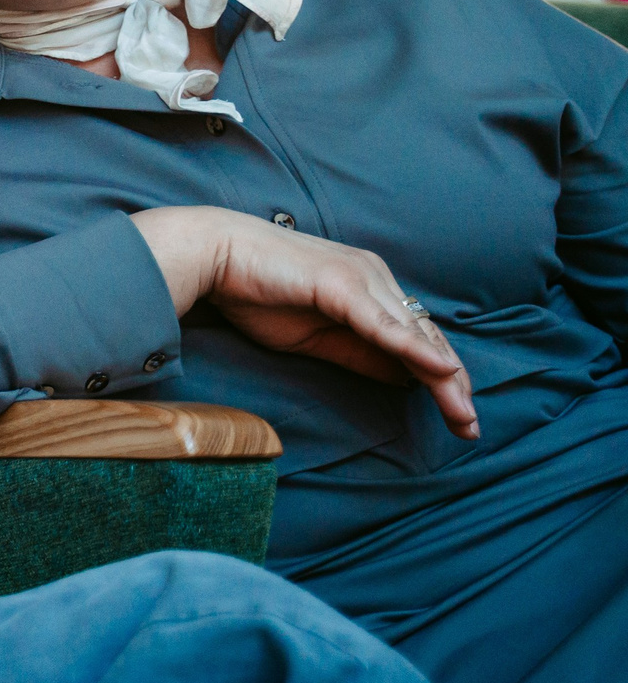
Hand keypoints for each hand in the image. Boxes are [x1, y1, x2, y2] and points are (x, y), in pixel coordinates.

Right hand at [132, 206, 476, 438]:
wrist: (214, 254)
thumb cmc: (255, 292)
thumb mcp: (315, 337)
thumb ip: (360, 355)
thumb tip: (403, 379)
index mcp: (370, 287)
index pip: (418, 336)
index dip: (441, 377)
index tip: (458, 416)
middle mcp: (375, 277)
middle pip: (427, 337)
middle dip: (453, 385)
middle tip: (469, 428)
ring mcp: (361, 277)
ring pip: (414, 334)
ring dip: (444, 377)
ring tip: (462, 413)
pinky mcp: (342, 284)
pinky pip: (384, 324)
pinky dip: (414, 348)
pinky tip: (438, 371)